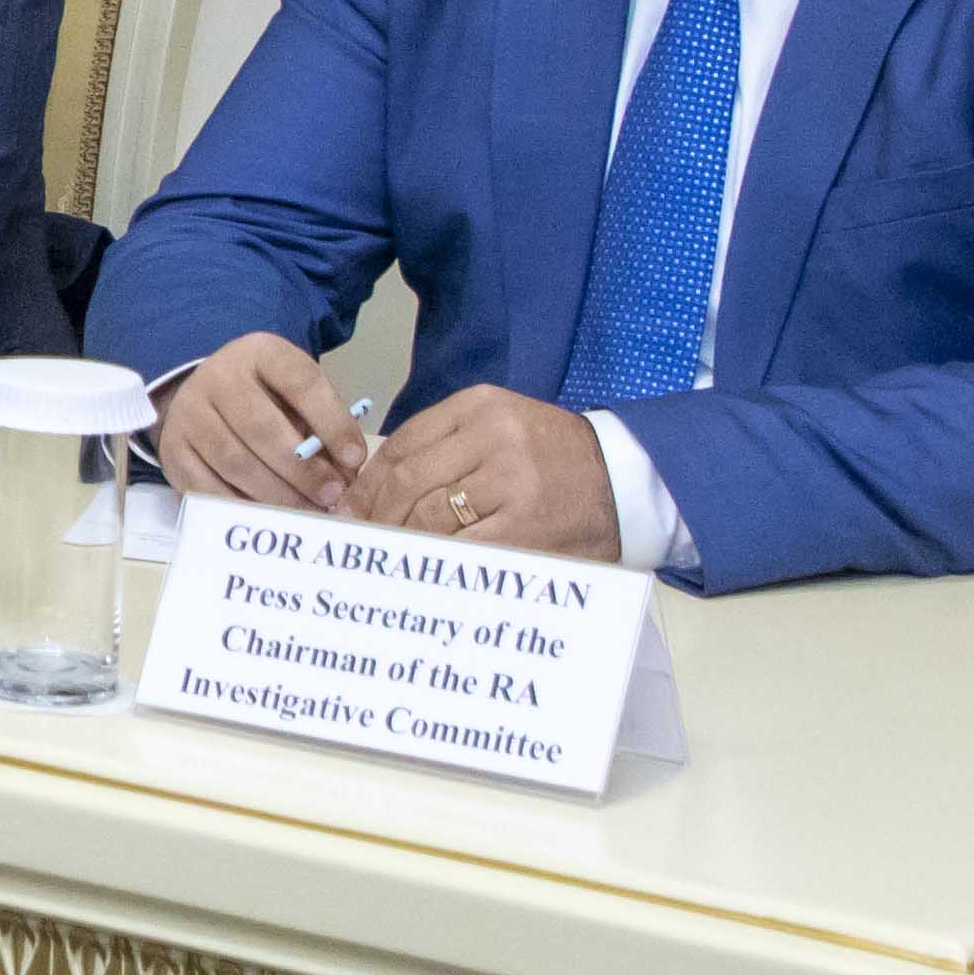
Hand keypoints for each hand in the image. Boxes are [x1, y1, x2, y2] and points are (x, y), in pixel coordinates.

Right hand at [148, 332, 360, 512]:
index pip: (301, 382)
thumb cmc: (268, 400)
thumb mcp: (298, 397)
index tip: (355, 459)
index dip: (331, 423)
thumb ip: (324, 427)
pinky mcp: (173, 450)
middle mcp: (217, 377)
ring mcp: (189, 413)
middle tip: (330, 496)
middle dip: (302, 469)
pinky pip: (207, 487)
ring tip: (306, 512)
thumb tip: (344, 475)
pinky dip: (242, 507)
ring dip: (276, 494)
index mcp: (260, 353)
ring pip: (234, 461)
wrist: (206, 396)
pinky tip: (268, 518)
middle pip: (261, 427)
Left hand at [353, 387, 616, 560]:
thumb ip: (445, 445)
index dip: (368, 479)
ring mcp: (509, 480)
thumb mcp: (500, 428)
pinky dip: (433, 559)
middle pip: (408, 479)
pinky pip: (460, 545)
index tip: (349, 504)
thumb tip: (374, 485)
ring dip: (397, 538)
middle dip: (374, 511)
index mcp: (480, 407)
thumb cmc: (553, 458)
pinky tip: (420, 568)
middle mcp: (492, 436)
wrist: (624, 480)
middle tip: (356, 534)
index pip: (402, 442)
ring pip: (427, 513)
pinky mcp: (524, 524)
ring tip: (384, 553)